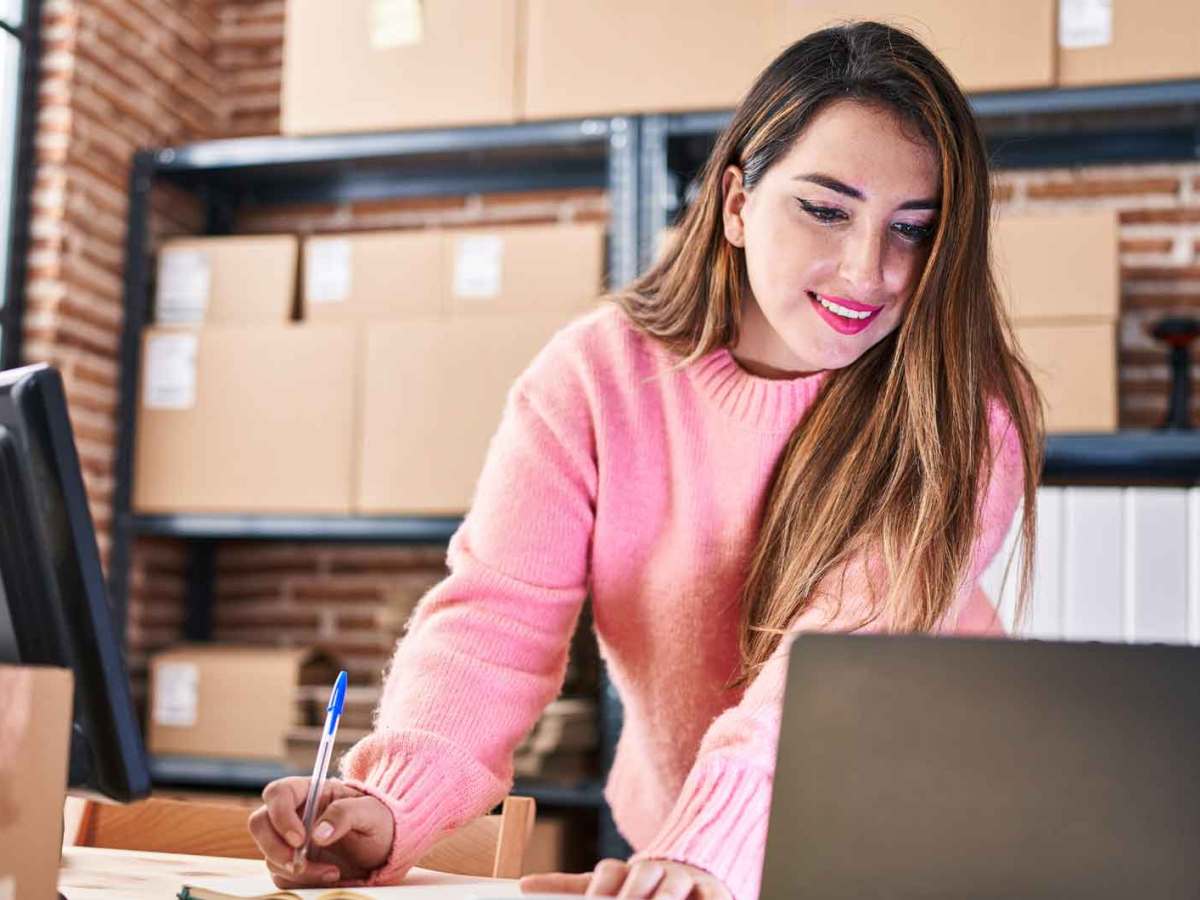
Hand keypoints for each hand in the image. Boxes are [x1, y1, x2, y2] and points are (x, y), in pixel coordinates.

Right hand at [248, 776, 393, 887]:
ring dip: (295, 869)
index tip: (299, 839)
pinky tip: (329, 876)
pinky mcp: (292, 863)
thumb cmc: (379, 822)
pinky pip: (280, 875)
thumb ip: (346, 814)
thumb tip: (318, 833)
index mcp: (311, 791)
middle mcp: (294, 813)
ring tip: (332, 871)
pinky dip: (301, 881)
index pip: (278, 793)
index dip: (280, 815)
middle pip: (260, 823)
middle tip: (300, 863)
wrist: (384, 848)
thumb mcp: (372, 813)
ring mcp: (290, 839)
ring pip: (268, 854)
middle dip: (275, 847)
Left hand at [520, 857, 732, 898]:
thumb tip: (523, 884)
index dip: (600, 890)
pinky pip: (711, 898)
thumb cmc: (642, 887)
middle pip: (641, 875)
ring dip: (662, 899)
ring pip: (673, 887)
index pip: (609, 873)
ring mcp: (687, 880)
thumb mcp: (606, 886)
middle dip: (628, 898)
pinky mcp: (716, 893)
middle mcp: (657, 870)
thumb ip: (568, 885)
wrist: (696, 866)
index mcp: (628, 870)